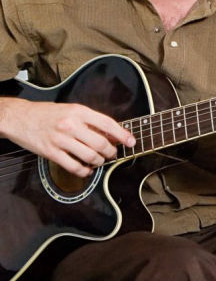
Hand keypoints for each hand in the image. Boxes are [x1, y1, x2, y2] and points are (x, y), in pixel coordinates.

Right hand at [0, 98, 134, 176]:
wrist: (19, 117)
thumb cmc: (47, 113)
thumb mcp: (71, 110)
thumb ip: (90, 120)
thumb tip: (112, 133)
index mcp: (78, 111)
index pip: (108, 124)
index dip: (123, 135)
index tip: (131, 142)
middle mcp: (71, 125)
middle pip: (101, 143)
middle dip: (111, 152)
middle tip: (112, 154)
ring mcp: (60, 139)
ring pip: (90, 156)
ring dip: (99, 162)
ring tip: (99, 160)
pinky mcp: (51, 152)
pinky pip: (73, 166)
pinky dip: (84, 171)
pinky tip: (86, 169)